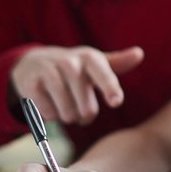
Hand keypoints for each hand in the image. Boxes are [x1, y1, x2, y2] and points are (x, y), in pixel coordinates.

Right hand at [11, 45, 143, 124]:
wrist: (34, 63)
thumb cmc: (74, 68)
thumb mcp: (96, 63)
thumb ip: (118, 63)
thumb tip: (139, 53)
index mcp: (90, 58)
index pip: (103, 73)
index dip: (110, 88)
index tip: (116, 102)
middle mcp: (69, 62)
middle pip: (86, 107)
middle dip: (86, 116)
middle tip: (83, 113)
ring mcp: (48, 72)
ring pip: (67, 113)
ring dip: (69, 118)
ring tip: (67, 109)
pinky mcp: (31, 84)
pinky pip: (48, 114)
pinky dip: (51, 116)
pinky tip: (50, 105)